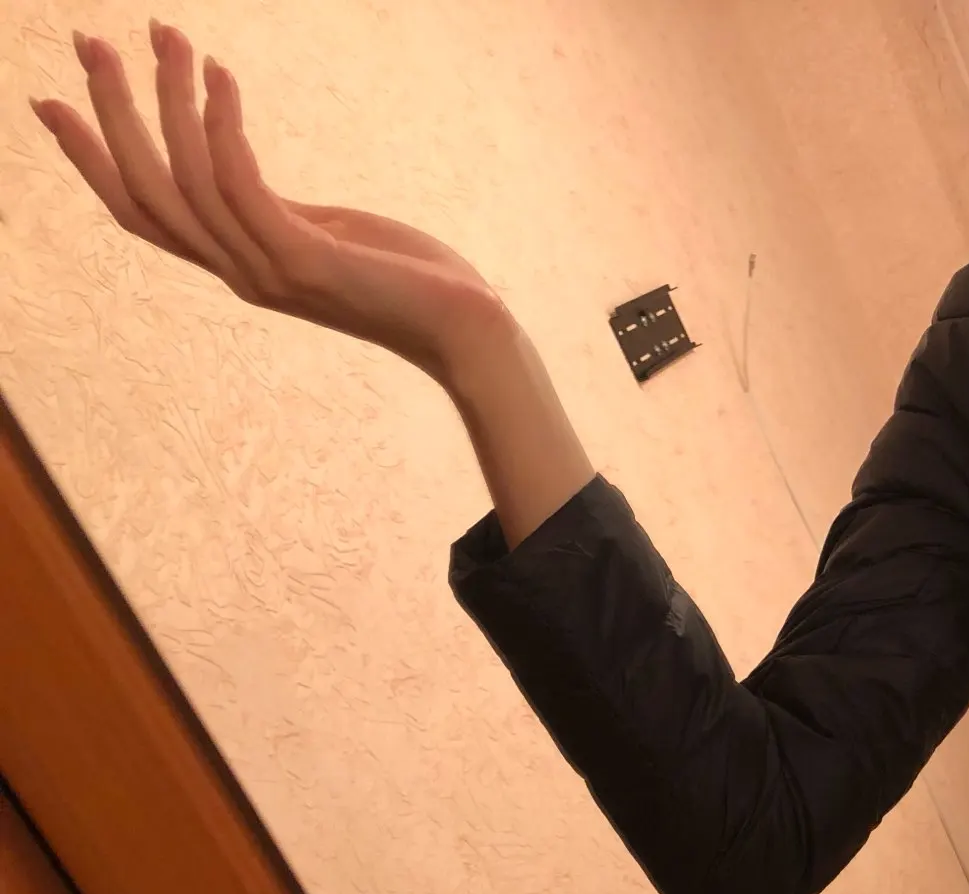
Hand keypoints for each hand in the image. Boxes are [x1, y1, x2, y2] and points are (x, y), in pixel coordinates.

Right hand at [31, 23, 511, 382]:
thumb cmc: (408, 280)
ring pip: (185, 177)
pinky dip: (224, 123)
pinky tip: (222, 76)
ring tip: (164, 36)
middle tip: (90, 42)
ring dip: (166, 98)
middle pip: (145, 191)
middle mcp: (241, 274)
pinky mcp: (305, 260)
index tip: (51, 101)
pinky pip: (241, 182)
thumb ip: (276, 211)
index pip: (142, 214)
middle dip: (110, 113)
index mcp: (239, 267)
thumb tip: (240, 169)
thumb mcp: (327, 236)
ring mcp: (269, 270)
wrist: (467, 331)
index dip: (92, 160)